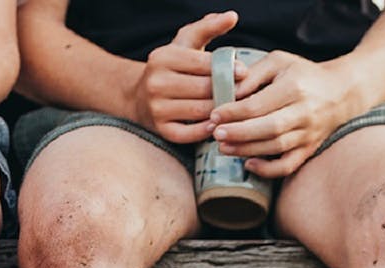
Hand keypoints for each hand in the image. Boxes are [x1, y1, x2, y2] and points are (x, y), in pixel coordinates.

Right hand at [131, 11, 240, 142]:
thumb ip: (208, 27)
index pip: (203, 63)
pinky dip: (205, 130)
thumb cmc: (173, 67)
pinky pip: (189, 134)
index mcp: (163, 58)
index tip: (244, 72)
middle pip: (204, 89)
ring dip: (220, 110)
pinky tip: (216, 123)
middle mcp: (156, 82)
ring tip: (234, 107)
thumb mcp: (186, 43)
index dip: (228, 68)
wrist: (140, 96)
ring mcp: (156, 108)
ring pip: (200, 110)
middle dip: (226, 91)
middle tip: (242, 93)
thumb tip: (232, 16)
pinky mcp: (160, 129)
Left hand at [209, 50, 358, 178]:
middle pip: (269, 128)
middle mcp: (304, 112)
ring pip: (276, 147)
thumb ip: (252, 74)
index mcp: (295, 87)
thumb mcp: (279, 62)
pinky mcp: (309, 149)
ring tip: (223, 148)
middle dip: (239, 133)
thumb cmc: (302, 74)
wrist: (340, 91)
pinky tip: (249, 164)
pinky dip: (268, 170)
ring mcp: (308, 133)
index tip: (214, 114)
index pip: (259, 104)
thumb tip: (229, 93)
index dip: (234, 112)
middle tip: (216, 134)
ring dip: (246, 150)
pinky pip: (289, 165)